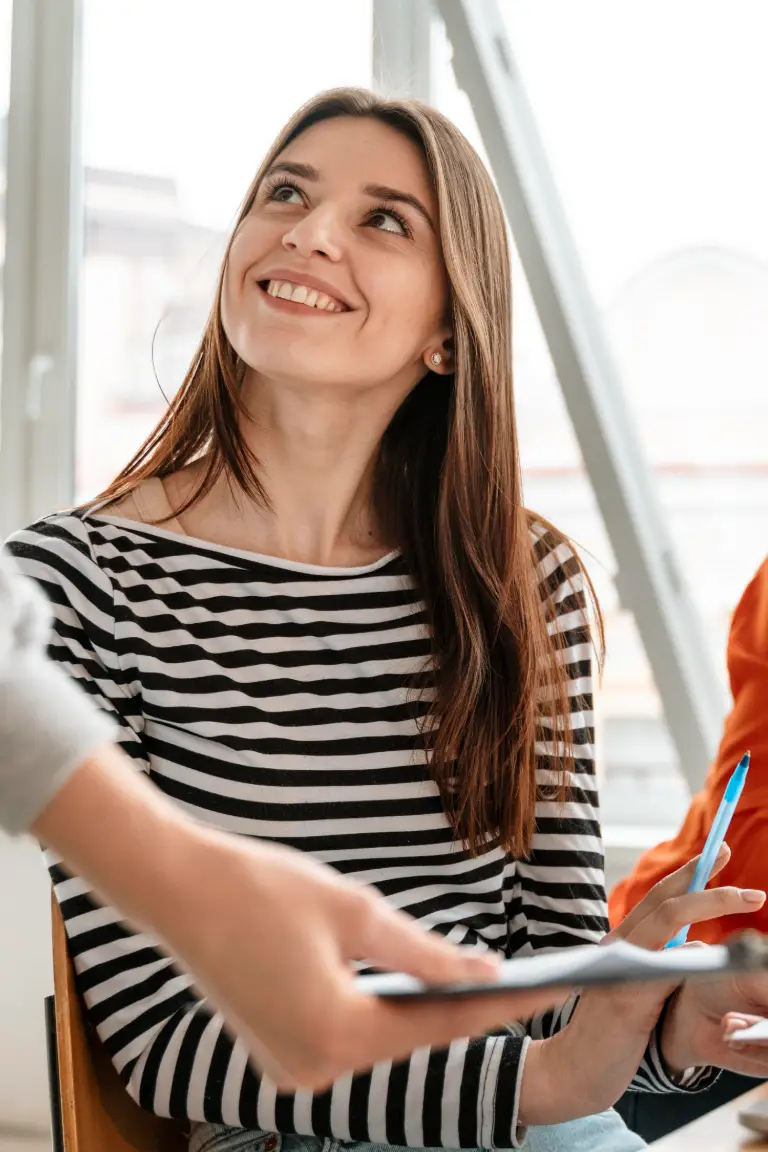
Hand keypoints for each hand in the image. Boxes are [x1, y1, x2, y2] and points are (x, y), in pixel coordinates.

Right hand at [34, 748, 572, 1090]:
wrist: (177, 889)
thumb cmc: (261, 889)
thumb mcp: (355, 913)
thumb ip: (424, 953)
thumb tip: (481, 973)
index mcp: (334, 1036)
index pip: (438, 1025)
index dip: (496, 1004)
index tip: (545, 988)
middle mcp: (312, 1070)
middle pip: (409, 1041)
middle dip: (462, 1011)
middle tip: (519, 983)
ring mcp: (289, 1068)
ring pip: (378, 1043)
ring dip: (420, 1013)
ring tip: (476, 986)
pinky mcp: (275, 1053)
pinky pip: (345, 1039)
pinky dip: (379, 1015)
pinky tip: (411, 991)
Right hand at [519, 844, 764, 1124]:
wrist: (570, 1072)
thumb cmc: (608, 1036)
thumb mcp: (638, 993)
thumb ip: (661, 966)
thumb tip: (695, 946)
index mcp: (621, 944)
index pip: (658, 898)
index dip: (689, 873)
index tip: (720, 852)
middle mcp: (617, 947)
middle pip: (664, 899)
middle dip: (707, 880)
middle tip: (738, 865)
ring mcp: (620, 969)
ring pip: (667, 919)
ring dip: (710, 903)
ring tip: (746, 898)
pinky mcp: (626, 999)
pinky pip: (664, 966)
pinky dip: (691, 953)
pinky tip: (712, 950)